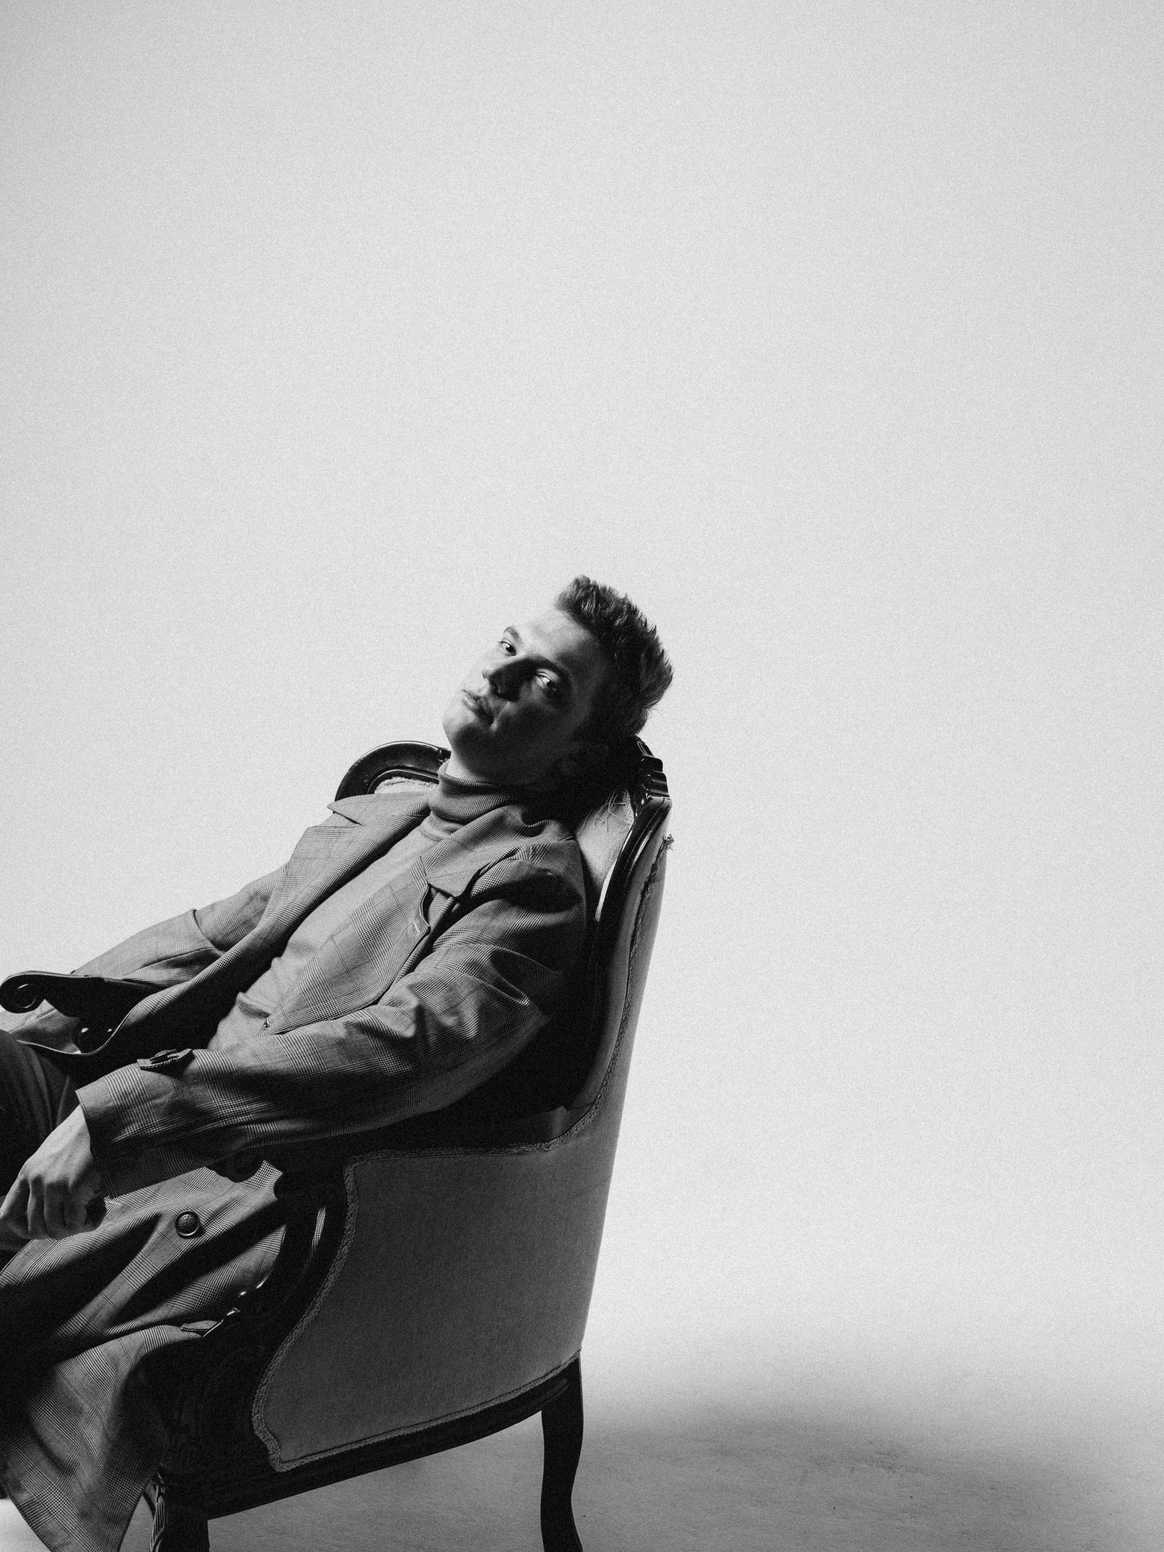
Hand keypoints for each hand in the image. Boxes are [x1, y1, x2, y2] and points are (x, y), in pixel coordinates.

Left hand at [0, 1107, 105, 1245]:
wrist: (103, 1119)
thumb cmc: (84, 1136)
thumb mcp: (52, 1155)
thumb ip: (44, 1178)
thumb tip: (49, 1210)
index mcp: (27, 1173)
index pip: (7, 1215)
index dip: (23, 1230)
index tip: (44, 1229)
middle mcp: (36, 1181)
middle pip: (35, 1229)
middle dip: (57, 1231)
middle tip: (76, 1219)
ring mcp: (53, 1186)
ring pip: (56, 1230)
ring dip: (76, 1228)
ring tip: (92, 1212)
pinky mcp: (73, 1188)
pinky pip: (76, 1223)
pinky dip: (90, 1222)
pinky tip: (101, 1209)